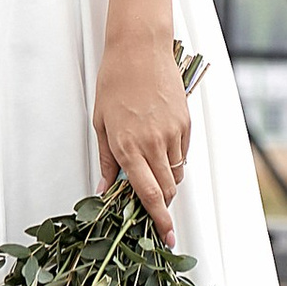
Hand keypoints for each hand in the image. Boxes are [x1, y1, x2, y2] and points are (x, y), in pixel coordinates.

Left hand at [93, 34, 191, 242]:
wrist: (140, 48)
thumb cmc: (115, 81)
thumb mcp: (100, 122)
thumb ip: (105, 160)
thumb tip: (104, 189)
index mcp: (128, 147)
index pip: (149, 194)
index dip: (159, 219)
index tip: (166, 237)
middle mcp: (154, 144)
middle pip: (167, 189)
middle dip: (162, 202)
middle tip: (151, 202)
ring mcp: (173, 133)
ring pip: (177, 173)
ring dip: (166, 178)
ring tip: (149, 161)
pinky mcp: (185, 123)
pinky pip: (183, 153)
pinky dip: (173, 158)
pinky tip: (159, 141)